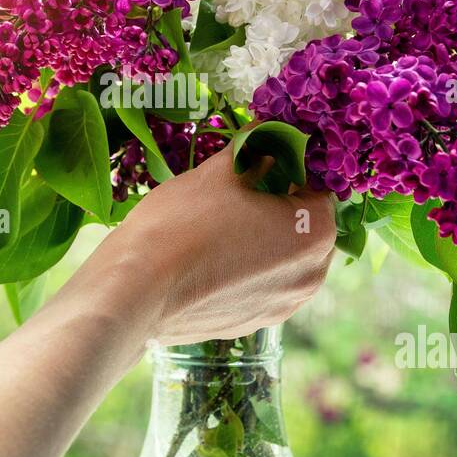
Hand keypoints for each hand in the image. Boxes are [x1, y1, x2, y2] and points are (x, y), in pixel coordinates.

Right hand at [76, 148, 335, 345]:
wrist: (137, 291)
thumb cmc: (183, 223)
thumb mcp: (218, 173)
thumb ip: (250, 149)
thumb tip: (263, 131)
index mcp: (315, 232)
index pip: (319, 188)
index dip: (292, 167)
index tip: (264, 157)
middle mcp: (311, 275)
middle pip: (308, 228)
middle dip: (283, 205)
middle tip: (245, 186)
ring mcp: (283, 306)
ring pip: (286, 260)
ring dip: (268, 238)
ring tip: (228, 221)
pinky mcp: (254, 325)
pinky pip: (264, 286)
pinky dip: (250, 268)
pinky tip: (216, 254)